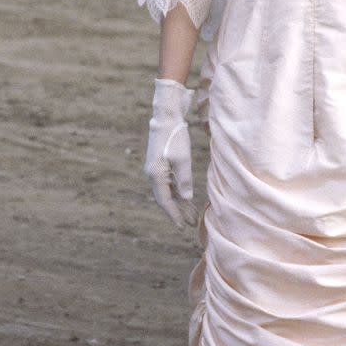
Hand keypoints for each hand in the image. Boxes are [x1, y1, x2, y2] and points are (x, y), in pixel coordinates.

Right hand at [144, 77, 197, 228]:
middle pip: (166, 199)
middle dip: (179, 212)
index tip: (182, 227)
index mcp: (156, 175)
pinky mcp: (160, 166)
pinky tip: (187, 199)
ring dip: (180, 203)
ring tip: (192, 214)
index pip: (165, 201)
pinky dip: (178, 193)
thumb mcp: (183, 159)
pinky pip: (169, 184)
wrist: (166, 118)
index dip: (174, 215)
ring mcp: (155, 170)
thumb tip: (187, 198)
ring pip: (168, 192)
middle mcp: (153, 175)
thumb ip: (184, 180)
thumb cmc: (175, 137)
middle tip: (191, 224)